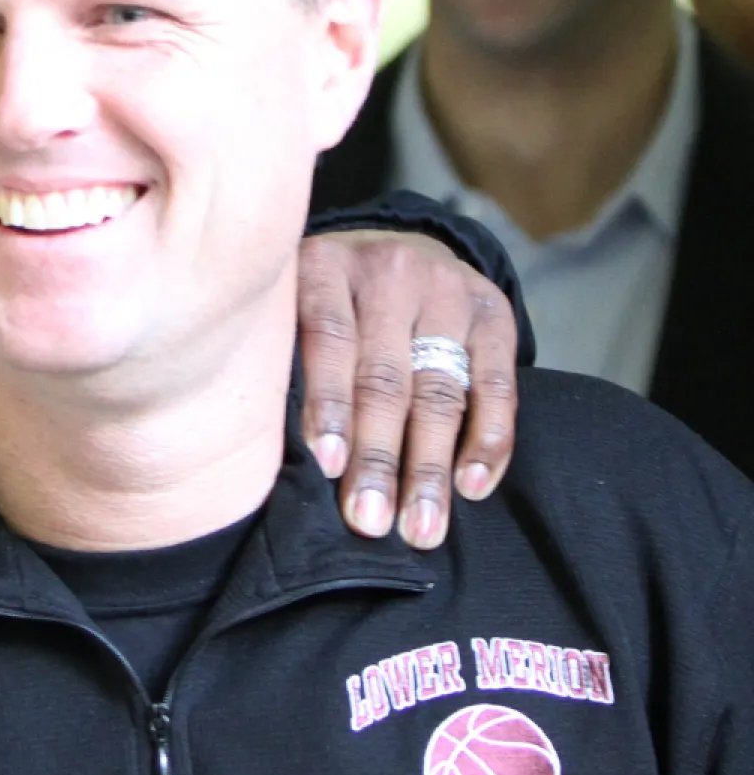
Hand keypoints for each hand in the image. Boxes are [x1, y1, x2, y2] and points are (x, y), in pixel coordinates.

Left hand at [296, 232, 516, 548]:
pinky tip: (471, 487)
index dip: (330, 403)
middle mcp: (389, 271)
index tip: (328, 465)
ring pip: (440, 390)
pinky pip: (497, 384)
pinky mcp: (495, 312)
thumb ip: (285, 357)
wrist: (400, 246)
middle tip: (369, 520)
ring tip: (420, 528)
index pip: (330, 336)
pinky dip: (488, 441)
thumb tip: (278, 455)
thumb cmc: (328, 301)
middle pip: (385, 376)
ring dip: (429, 467)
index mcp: (325, 265)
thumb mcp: (292, 303)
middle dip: (378, 456)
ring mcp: (447, 289)